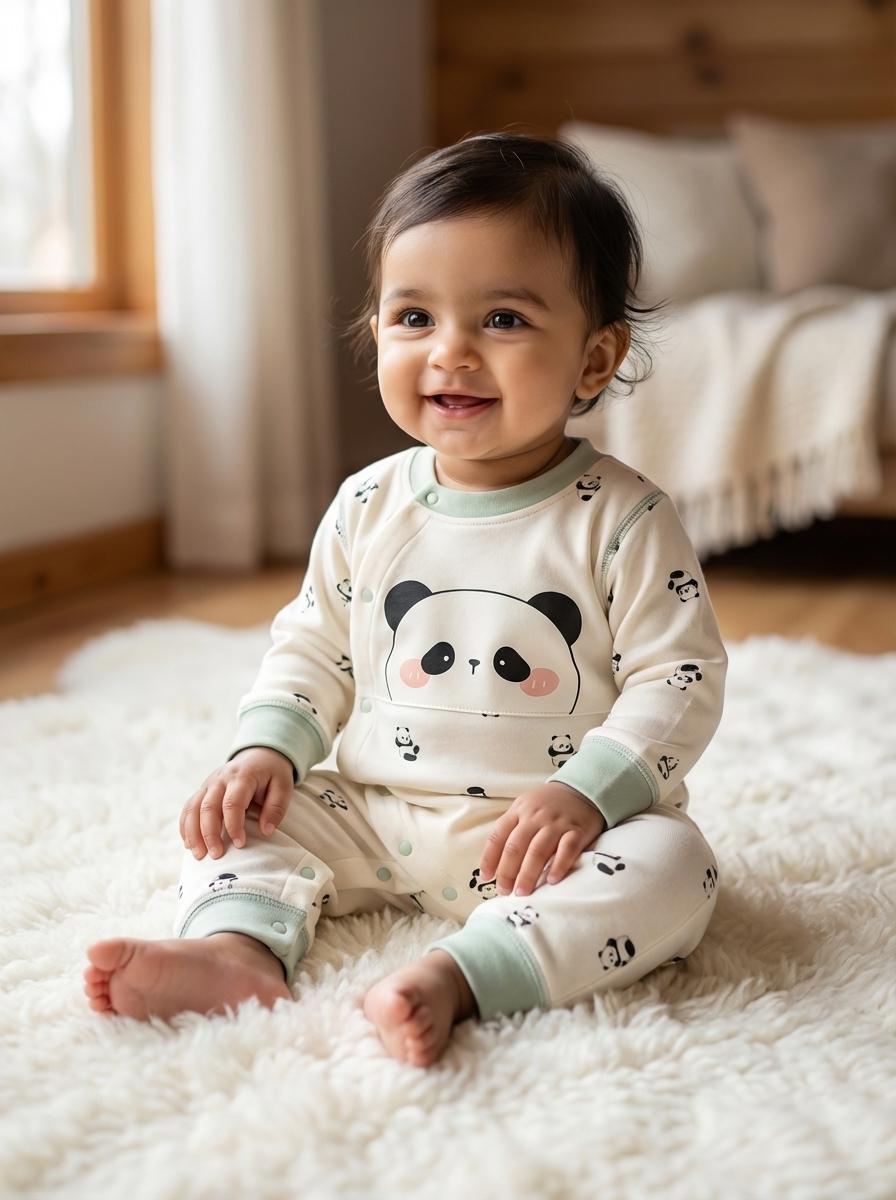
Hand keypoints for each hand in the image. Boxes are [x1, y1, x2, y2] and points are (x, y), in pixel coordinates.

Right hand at [179, 746, 294, 859]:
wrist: (259, 755)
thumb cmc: (272, 773)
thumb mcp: (283, 786)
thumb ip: (276, 808)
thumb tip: (266, 831)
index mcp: (242, 776)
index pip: (232, 803)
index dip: (234, 825)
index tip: (240, 844)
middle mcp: (221, 779)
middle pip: (208, 807)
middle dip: (209, 833)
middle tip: (216, 855)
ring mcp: (209, 784)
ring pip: (193, 808)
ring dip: (193, 833)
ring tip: (198, 855)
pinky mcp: (203, 790)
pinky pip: (188, 808)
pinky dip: (186, 826)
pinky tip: (189, 844)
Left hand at [478, 781, 605, 896]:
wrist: (582, 789)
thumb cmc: (548, 805)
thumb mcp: (525, 807)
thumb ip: (511, 829)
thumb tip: (495, 863)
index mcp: (518, 811)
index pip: (498, 836)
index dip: (489, 858)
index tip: (486, 878)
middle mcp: (535, 817)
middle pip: (516, 846)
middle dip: (507, 872)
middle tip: (504, 892)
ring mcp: (557, 824)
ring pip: (538, 850)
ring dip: (528, 874)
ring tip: (522, 892)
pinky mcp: (578, 831)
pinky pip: (567, 850)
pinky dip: (559, 865)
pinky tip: (552, 881)